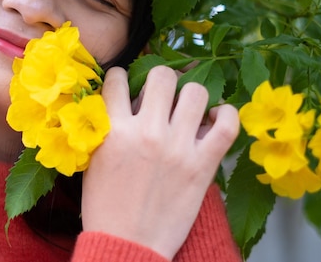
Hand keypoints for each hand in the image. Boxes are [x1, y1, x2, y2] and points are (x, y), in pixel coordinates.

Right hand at [81, 65, 238, 259]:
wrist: (127, 244)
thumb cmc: (105, 205)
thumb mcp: (94, 159)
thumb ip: (107, 127)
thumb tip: (128, 101)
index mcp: (113, 130)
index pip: (117, 79)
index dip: (120, 78)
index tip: (125, 87)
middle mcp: (147, 132)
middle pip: (162, 76)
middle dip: (160, 80)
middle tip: (161, 94)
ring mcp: (178, 148)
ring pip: (196, 92)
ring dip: (190, 95)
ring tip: (187, 109)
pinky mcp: (203, 166)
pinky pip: (227, 125)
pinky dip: (226, 115)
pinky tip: (215, 118)